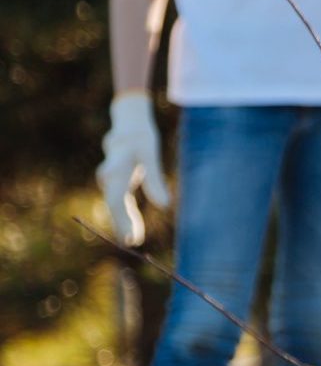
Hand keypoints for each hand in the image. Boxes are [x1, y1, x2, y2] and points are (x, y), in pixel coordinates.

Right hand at [97, 93, 168, 245]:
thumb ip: (155, 179)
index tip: (129, 232)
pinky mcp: (118, 182)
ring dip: (124, 221)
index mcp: (117, 166)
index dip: (122, 216)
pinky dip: (128, 216)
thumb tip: (165, 206)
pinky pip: (121, 201)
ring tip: (133, 240)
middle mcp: (110, 174)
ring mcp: (112, 179)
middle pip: (113, 202)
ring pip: (115, 203)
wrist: (127, 125)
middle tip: (130, 241)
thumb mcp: (150, 154)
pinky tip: (135, 233)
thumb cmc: (140, 137)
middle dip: (121, 222)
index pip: (116, 195)